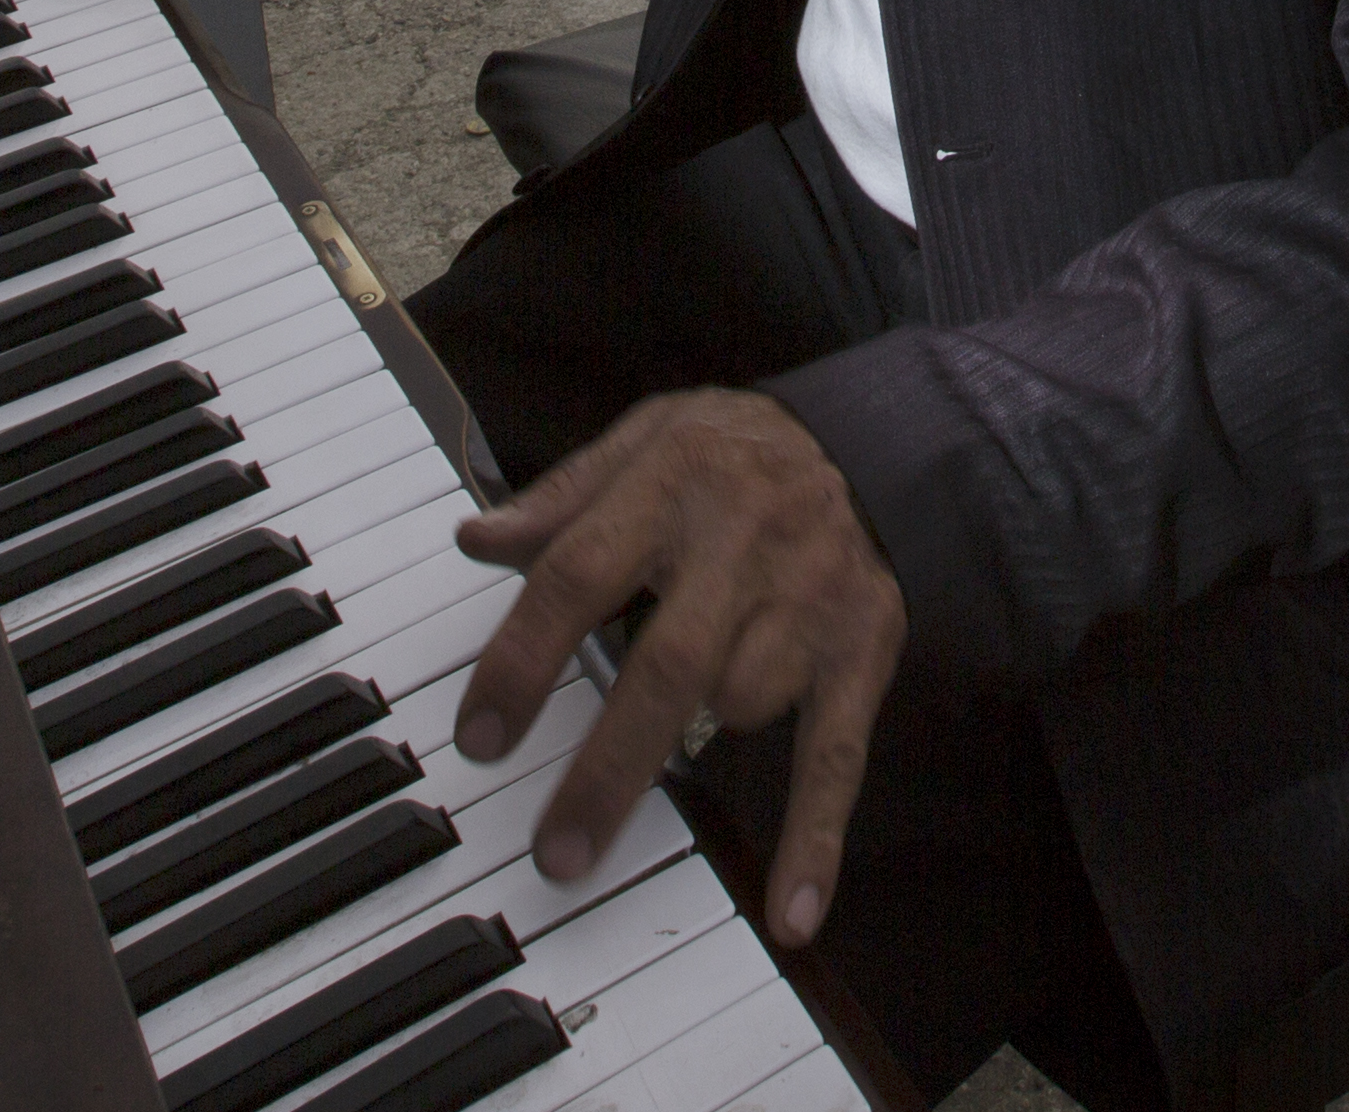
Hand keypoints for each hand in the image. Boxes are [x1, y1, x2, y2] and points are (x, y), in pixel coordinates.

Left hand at [453, 390, 907, 948]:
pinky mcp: (862, 650)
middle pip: (667, 667)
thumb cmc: (735, 451)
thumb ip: (563, 496)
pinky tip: (792, 914)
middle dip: (608, 768)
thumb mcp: (646, 437)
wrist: (872, 435)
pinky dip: (816, 840)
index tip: (479, 739)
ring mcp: (808, 602)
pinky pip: (837, 756)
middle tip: (555, 852)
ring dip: (701, 736)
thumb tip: (477, 540)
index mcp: (671, 484)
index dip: (522, 660)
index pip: (578, 574)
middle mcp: (742, 544)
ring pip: (743, 703)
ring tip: (683, 717)